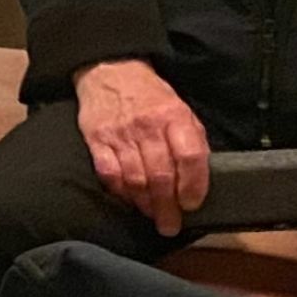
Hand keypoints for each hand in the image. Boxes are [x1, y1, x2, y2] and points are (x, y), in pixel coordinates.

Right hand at [73, 58, 211, 236]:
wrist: (110, 70)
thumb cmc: (151, 96)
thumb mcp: (182, 110)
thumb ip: (192, 141)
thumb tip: (199, 178)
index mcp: (174, 117)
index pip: (190, 158)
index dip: (194, 186)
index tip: (192, 204)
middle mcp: (147, 126)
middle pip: (161, 175)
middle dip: (167, 207)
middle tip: (170, 226)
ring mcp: (120, 134)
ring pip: (135, 179)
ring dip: (145, 203)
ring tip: (151, 215)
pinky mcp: (96, 139)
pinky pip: (109, 174)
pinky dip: (120, 192)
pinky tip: (128, 199)